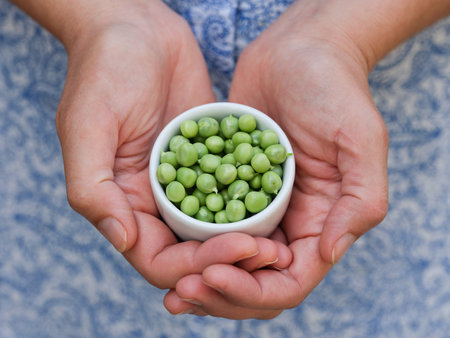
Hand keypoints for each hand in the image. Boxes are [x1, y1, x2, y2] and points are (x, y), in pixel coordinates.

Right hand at [55, 1, 267, 290]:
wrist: (136, 29)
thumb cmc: (105, 71)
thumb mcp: (88, 126)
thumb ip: (94, 188)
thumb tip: (123, 241)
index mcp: (125, 204)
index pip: (161, 260)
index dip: (198, 266)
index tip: (240, 247)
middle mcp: (156, 202)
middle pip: (195, 254)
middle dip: (231, 260)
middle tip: (272, 254)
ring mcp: (188, 182)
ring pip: (219, 231)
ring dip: (249, 243)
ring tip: (282, 244)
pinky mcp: (212, 159)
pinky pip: (235, 191)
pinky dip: (256, 206)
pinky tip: (283, 209)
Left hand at [164, 2, 388, 317]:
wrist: (298, 51)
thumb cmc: (334, 89)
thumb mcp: (360, 140)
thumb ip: (359, 201)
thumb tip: (326, 256)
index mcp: (318, 225)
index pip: (287, 283)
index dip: (251, 290)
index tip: (213, 273)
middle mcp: (286, 224)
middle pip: (253, 284)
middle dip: (219, 294)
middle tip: (182, 290)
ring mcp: (254, 207)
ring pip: (226, 262)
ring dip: (198, 279)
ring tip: (170, 286)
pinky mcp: (227, 184)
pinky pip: (204, 225)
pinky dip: (186, 243)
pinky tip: (159, 245)